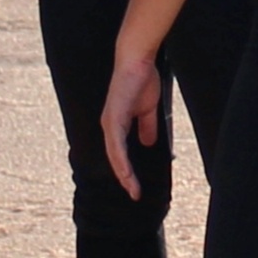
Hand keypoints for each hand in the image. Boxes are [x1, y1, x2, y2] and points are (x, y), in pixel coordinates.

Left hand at [96, 51, 167, 198]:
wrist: (137, 62)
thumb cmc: (141, 81)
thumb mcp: (147, 109)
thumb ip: (146, 126)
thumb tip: (148, 143)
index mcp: (117, 125)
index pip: (120, 154)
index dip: (127, 170)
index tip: (136, 186)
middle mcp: (110, 126)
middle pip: (115, 159)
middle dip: (125, 178)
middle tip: (134, 195)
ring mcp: (110, 122)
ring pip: (114, 155)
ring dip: (123, 173)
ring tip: (132, 188)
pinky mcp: (113, 117)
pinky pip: (116, 144)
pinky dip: (121, 159)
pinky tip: (126, 171)